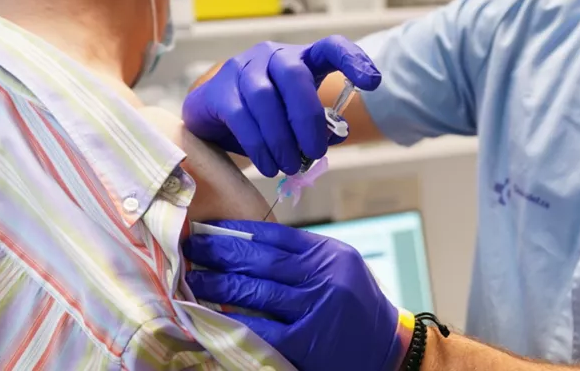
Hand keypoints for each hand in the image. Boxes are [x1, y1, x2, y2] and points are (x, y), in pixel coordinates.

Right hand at [182, 36, 381, 176]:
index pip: (330, 47)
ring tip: (290, 166)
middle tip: (314, 152)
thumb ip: (317, 127)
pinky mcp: (218, 91)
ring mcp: (241, 69)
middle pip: (293, 75)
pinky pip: (240, 117)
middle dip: (307, 118)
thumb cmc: (266, 117)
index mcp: (301, 58)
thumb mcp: (296, 120)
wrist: (214, 118)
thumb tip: (332, 140)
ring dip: (281, 138)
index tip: (372, 83)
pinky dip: (258, 146)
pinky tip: (269, 166)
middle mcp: (272, 56)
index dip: (353, 60)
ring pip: (264, 98)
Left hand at [184, 220, 406, 370]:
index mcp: (330, 254)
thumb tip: (248, 243)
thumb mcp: (340, 271)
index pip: (276, 236)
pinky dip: (233, 319)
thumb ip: (303, 257)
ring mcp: (316, 309)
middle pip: (261, 259)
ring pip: (257, 290)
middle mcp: (325, 277)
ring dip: (219, 283)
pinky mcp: (306, 342)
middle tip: (191, 248)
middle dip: (221, 252)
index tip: (210, 229)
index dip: (238, 231)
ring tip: (193, 278)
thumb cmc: (358, 308)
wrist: (388, 350)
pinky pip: (261, 328)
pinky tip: (210, 313)